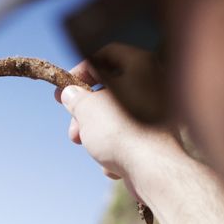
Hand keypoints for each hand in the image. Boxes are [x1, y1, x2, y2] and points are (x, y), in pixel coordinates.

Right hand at [56, 46, 175, 199]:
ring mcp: (158, 112)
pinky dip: (116, 148)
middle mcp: (154, 84)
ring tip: (84, 144)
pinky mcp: (157, 137)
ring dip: (96, 131)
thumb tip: (70, 94)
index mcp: (141, 65)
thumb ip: (75, 97)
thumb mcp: (86, 108)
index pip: (106, 54)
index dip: (81, 69)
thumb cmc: (121, 131)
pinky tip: (111, 162)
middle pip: (110, 89)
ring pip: (117, 115)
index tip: (66, 87)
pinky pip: (130, 136)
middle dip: (86, 109)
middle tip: (72, 124)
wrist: (152, 169)